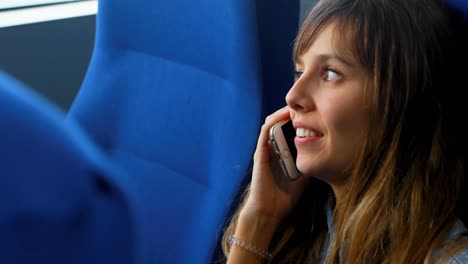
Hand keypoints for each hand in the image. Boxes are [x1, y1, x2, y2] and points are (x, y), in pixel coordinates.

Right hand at [240, 106, 311, 229]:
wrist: (269, 212)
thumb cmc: (285, 197)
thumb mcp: (305, 178)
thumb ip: (311, 165)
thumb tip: (329, 156)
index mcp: (283, 153)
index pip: (290, 130)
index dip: (300, 118)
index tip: (315, 112)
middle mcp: (273, 148)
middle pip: (281, 122)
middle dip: (294, 112)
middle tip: (308, 104)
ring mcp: (266, 150)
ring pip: (272, 123)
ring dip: (283, 113)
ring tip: (298, 106)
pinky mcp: (260, 153)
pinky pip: (265, 132)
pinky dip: (274, 121)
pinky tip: (285, 115)